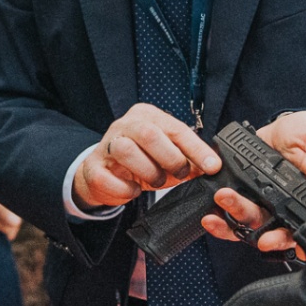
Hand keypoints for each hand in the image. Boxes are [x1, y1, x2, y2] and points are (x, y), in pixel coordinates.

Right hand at [72, 104, 219, 210]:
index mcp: (147, 116)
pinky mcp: (92, 167)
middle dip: (171, 158)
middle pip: (149, 133)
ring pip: (126, 150)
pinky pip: (107, 177)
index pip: (175, 128)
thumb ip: (188, 159)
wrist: (104, 174)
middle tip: (180, 174)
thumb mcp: (166, 156)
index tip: (212, 166)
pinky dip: (126, 189)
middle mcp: (125, 125)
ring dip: (148, 171)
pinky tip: (134, 190)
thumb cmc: (140, 161)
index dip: (196, 149)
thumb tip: (212, 166)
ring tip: (157, 181)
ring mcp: (106, 144)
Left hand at [204, 112, 305, 252]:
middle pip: (266, 226)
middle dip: (249, 224)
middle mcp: (282, 207)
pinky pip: (229, 209)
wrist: (286, 126)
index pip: (297, 229)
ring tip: (220, 199)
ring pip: (245, 221)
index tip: (269, 241)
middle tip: (237, 210)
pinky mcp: (243, 192)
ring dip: (230, 217)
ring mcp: (261, 201)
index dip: (283, 239)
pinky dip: (218, 213)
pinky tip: (208, 211)